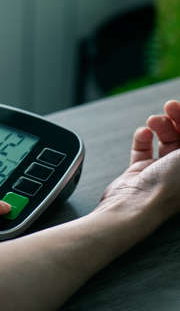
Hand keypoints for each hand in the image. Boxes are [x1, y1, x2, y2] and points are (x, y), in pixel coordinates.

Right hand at [99, 99, 179, 223]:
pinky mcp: (140, 170)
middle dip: (177, 118)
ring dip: (160, 126)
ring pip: (164, 139)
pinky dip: (142, 138)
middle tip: (170, 106)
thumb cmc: (169, 187)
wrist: (135, 204)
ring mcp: (161, 170)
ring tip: (153, 121)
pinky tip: (143, 134)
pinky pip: (143, 148)